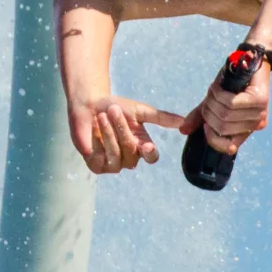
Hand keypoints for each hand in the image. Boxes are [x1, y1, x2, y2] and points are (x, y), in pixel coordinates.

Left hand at [69, 93, 187, 174]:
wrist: (87, 105)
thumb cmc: (113, 107)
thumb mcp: (139, 110)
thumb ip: (160, 117)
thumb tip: (184, 120)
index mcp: (141, 146)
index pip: (151, 157)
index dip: (149, 154)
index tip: (147, 146)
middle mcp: (129, 158)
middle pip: (131, 152)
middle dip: (122, 129)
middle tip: (113, 110)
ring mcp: (113, 164)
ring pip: (116, 155)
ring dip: (108, 133)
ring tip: (101, 116)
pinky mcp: (96, 166)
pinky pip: (100, 158)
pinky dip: (97, 140)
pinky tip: (93, 128)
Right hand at [195, 55, 271, 147]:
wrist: (250, 57)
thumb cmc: (233, 81)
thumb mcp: (215, 101)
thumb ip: (201, 116)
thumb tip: (183, 130)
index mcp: (247, 130)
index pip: (229, 147)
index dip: (213, 139)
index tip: (205, 126)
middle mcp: (256, 124)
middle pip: (222, 128)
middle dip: (209, 113)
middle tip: (209, 100)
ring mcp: (260, 112)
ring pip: (226, 115)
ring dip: (213, 101)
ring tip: (214, 91)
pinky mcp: (260, 100)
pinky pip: (231, 103)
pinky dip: (219, 94)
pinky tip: (218, 86)